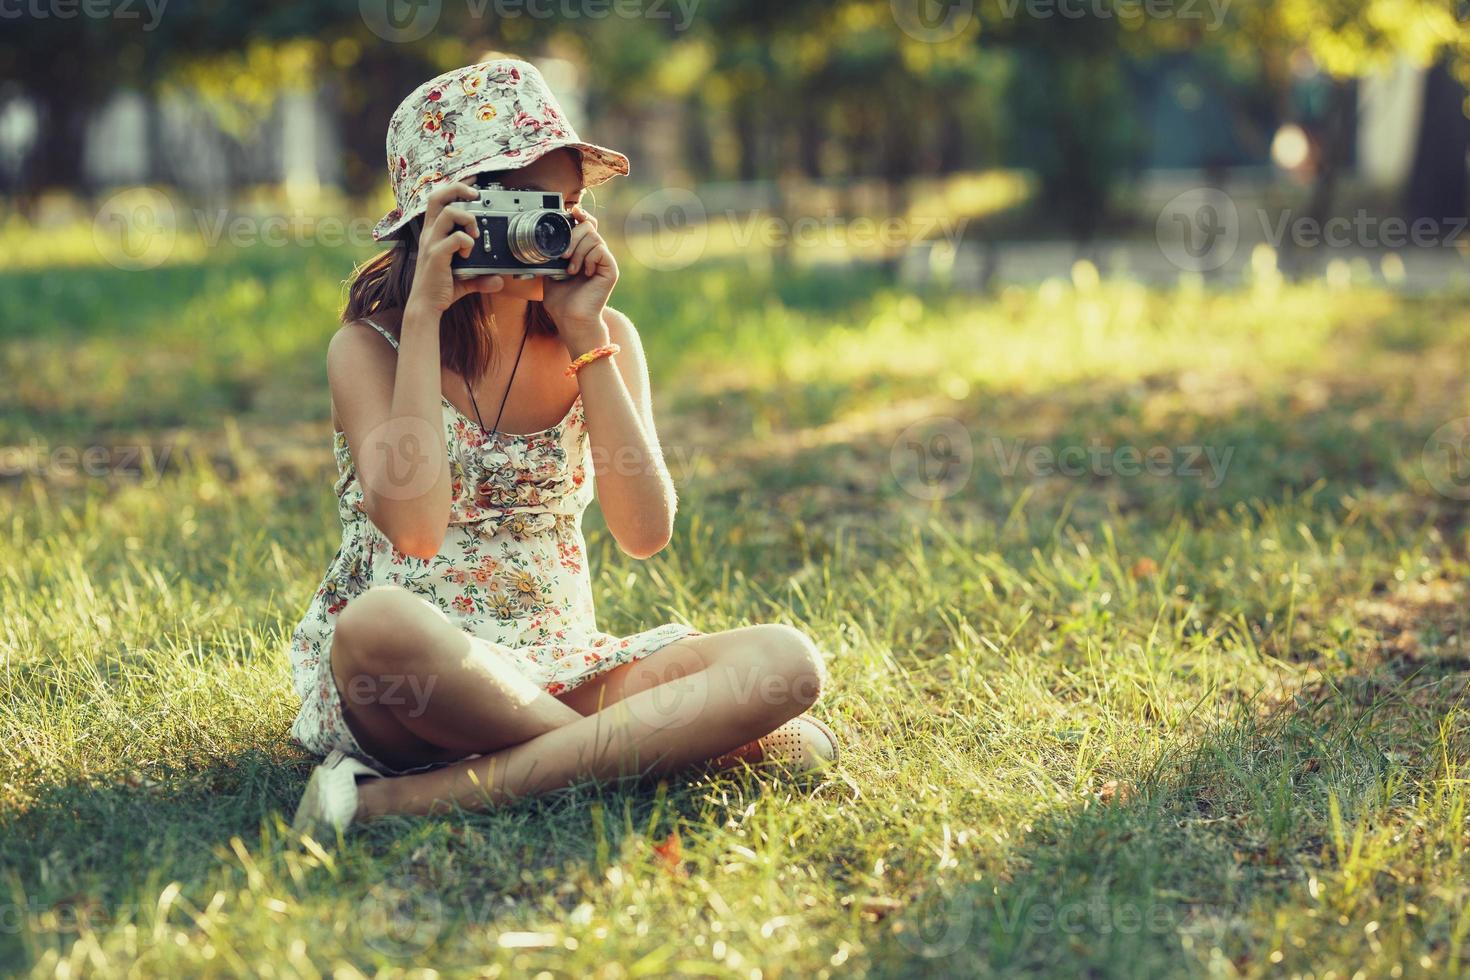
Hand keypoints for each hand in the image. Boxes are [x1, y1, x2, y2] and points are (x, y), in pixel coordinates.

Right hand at [406, 182, 504, 315]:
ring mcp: (432, 243)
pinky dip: (466, 241)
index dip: (455, 187)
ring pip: (447, 213)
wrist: (425, 306)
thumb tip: (499, 280)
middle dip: (457, 189)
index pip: (439, 200)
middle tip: (475, 195)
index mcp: (433, 233)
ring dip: (467, 218)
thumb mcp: (464, 279)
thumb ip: (482, 277)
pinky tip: (468, 252)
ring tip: (475, 234)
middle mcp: (430, 234)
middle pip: (437, 197)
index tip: (473, 183)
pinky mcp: (436, 256)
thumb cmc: (440, 289)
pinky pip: (453, 238)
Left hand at [542, 204, 617, 353]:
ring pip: (593, 237)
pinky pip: (600, 250)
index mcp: (583, 252)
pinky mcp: (610, 269)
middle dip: (572, 236)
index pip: (586, 224)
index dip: (579, 215)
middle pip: (589, 226)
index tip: (570, 211)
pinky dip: (588, 258)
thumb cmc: (561, 301)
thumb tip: (543, 236)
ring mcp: (604, 261)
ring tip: (571, 269)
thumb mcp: (550, 271)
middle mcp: (596, 254)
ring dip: (578, 250)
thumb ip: (551, 253)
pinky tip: (584, 272)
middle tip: (563, 255)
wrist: (571, 319)